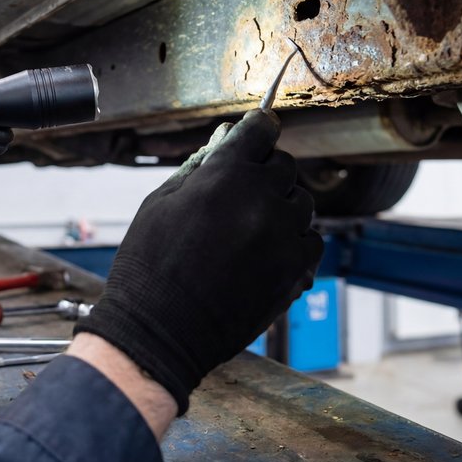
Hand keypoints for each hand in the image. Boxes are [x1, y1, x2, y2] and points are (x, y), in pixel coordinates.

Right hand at [75, 109, 323, 413]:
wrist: (158, 331)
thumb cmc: (148, 266)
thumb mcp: (160, 203)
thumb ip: (199, 165)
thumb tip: (225, 136)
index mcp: (225, 174)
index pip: (261, 129)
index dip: (258, 129)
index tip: (258, 132)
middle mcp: (261, 199)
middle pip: (285, 166)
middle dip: (265, 173)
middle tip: (241, 194)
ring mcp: (283, 236)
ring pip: (302, 203)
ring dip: (282, 208)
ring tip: (250, 230)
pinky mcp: (296, 270)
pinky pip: (312, 240)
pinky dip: (295, 242)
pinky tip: (267, 253)